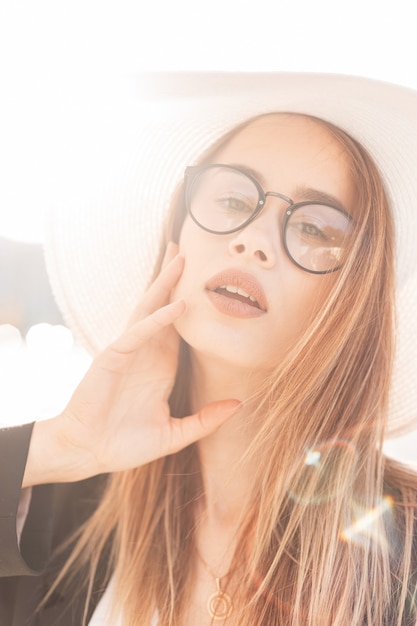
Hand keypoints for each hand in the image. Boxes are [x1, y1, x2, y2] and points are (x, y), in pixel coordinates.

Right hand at [23, 243, 239, 485]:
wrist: (88, 453)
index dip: (192, 301)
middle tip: (187, 249)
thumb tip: (239, 404)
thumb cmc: (125, 444)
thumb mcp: (175, 433)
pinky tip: (177, 306)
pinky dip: (156, 319)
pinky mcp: (113, 358)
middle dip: (174, 278)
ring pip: (149, 310)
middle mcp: (147, 353)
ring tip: (179, 257)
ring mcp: (129, 352)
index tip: (206, 280)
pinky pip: (138, 333)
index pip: (181, 326)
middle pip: (163, 307)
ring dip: (164, 284)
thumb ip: (206, 420)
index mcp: (161, 366)